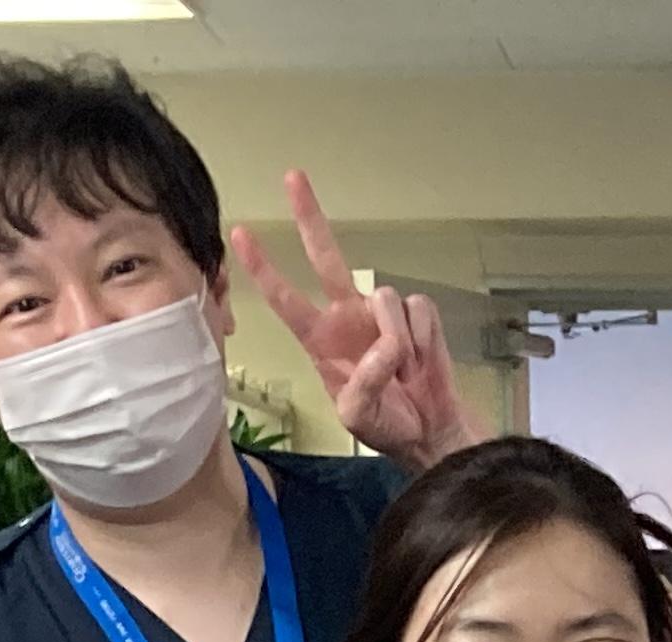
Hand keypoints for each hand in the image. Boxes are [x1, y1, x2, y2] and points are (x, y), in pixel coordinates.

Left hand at [229, 171, 476, 465]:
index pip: (286, 299)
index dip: (263, 268)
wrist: (430, 434)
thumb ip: (362, 386)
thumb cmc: (388, 426)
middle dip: (309, 216)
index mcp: (321, 340)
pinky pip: (418, 310)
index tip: (240, 236)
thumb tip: (382, 349)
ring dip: (399, 342)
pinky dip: (424, 340)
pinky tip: (421, 362)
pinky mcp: (417, 316)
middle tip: (292, 177)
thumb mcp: (357, 419)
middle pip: (326, 256)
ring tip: (403, 375)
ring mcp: (382, 314)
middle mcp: (348, 317)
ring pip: (386, 298)